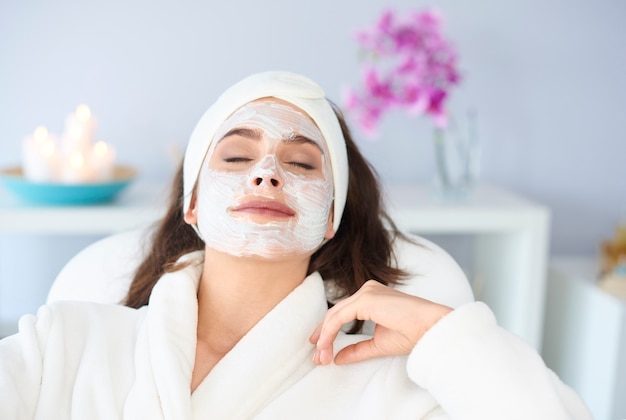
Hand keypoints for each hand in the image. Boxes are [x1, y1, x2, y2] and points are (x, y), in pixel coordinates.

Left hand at [309, 280, 451, 364]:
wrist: (430, 328)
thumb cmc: (412, 334)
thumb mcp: (378, 344)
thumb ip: (357, 349)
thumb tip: (337, 358)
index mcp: (371, 297)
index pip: (342, 313)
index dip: (328, 331)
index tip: (320, 349)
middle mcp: (367, 290)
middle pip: (335, 313)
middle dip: (323, 336)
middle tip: (316, 357)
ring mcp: (366, 292)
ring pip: (334, 315)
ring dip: (324, 337)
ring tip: (320, 357)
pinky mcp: (366, 299)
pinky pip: (339, 317)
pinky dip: (329, 333)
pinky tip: (325, 347)